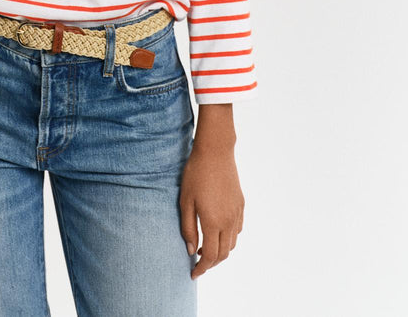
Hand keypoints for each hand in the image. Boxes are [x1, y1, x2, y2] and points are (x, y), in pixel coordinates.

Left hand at [179, 142, 244, 279]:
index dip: (202, 268)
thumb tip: (191, 250)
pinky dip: (228, 238)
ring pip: (232, 243)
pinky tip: (217, 232)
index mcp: (213, 222)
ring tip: (205, 247)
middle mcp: (228, 221)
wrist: (215, 152)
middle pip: (223, 254)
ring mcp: (237, 213)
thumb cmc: (195, 174)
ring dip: (220, 251)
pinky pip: (237, 230)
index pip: (210, 256)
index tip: (193, 274)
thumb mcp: (185, 201)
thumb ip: (188, 228)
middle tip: (198, 263)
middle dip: (211, 263)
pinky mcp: (241, 205)